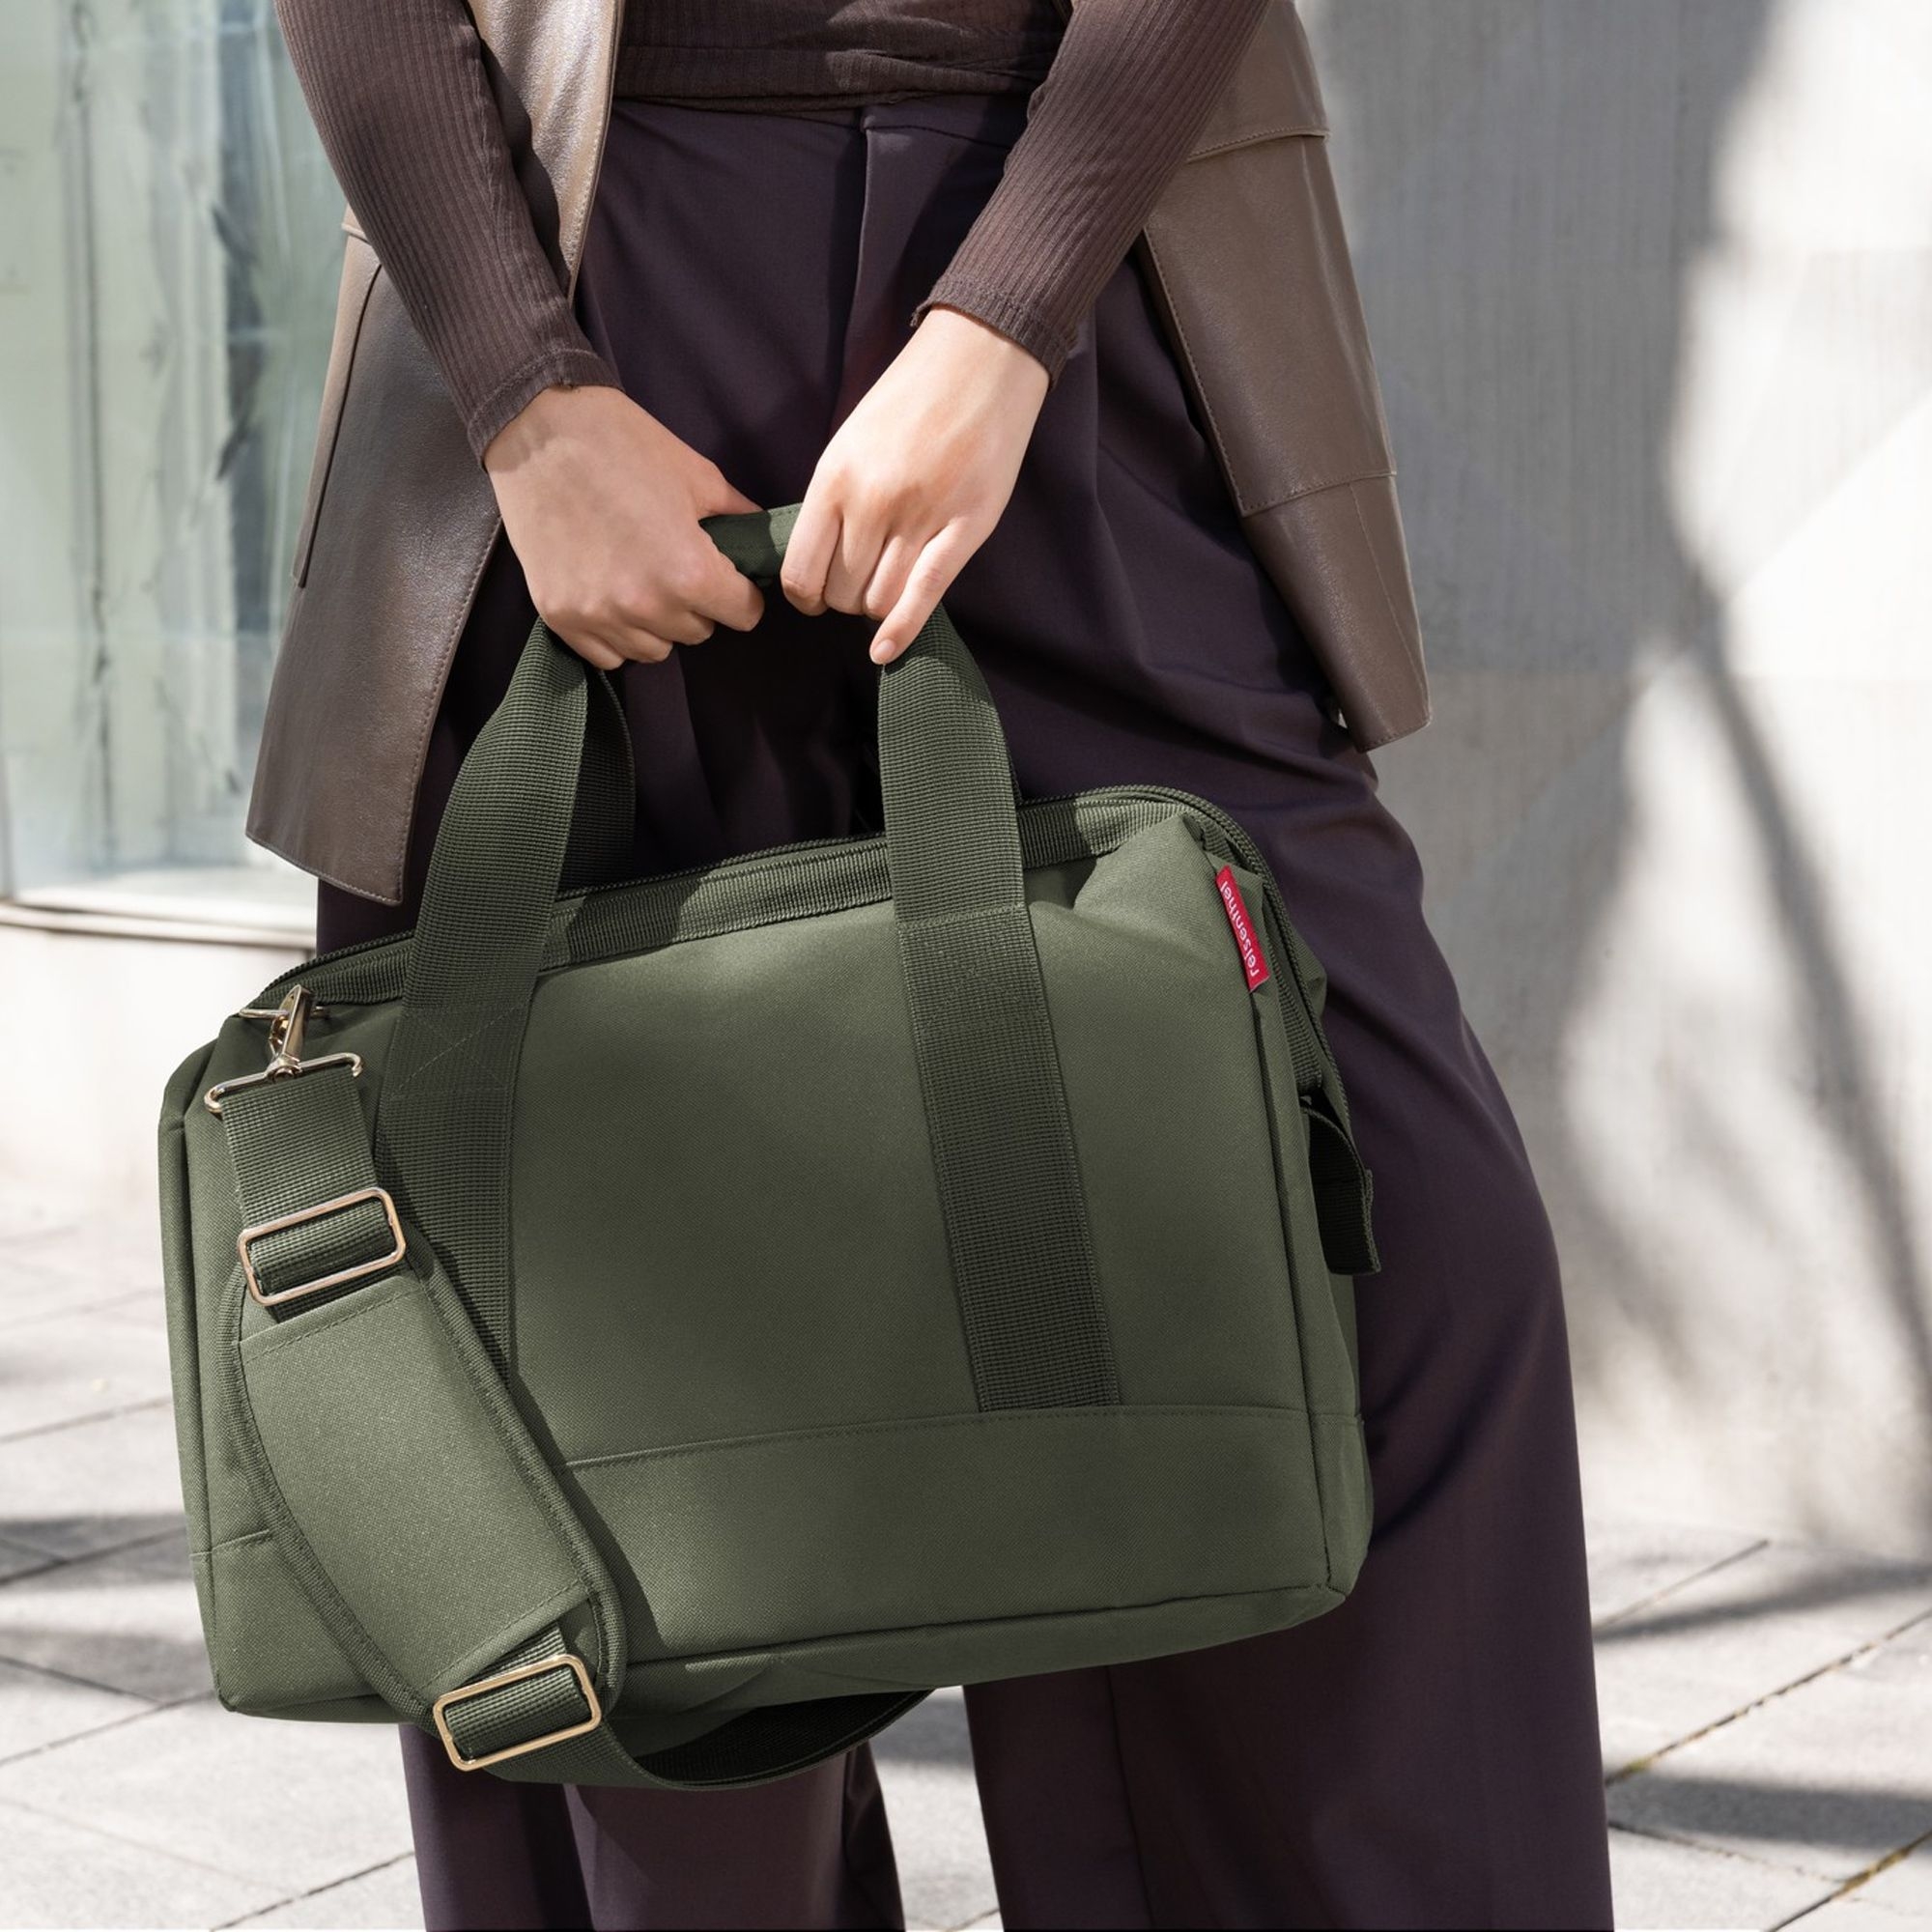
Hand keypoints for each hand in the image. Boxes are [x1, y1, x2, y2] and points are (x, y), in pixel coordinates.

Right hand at [482, 384, 764, 670]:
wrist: (538, 430)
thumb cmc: (623, 444)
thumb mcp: (696, 475)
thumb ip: (738, 517)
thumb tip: (764, 539)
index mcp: (689, 573)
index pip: (744, 614)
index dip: (743, 592)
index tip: (728, 575)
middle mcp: (646, 606)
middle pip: (699, 632)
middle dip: (699, 604)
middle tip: (678, 565)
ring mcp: (599, 616)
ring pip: (655, 649)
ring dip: (658, 623)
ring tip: (643, 579)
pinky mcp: (560, 617)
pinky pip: (609, 655)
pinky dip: (617, 634)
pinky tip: (612, 596)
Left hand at [781, 308, 1049, 663]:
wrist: (980, 359)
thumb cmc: (911, 398)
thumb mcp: (850, 441)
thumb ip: (833, 499)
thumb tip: (817, 560)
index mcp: (835, 477)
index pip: (801, 570)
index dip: (804, 596)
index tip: (814, 596)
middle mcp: (873, 501)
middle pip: (842, 592)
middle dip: (844, 599)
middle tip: (859, 581)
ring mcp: (921, 517)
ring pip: (879, 600)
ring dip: (877, 606)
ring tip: (887, 582)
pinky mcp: (966, 528)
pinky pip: (925, 594)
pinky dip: (901, 630)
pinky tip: (886, 650)